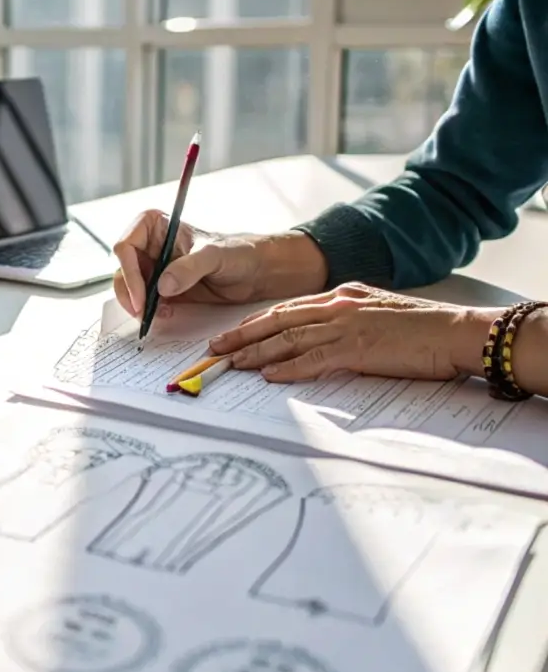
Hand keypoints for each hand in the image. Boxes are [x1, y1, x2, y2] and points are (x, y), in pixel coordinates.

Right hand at [112, 210, 328, 318]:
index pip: (126, 246)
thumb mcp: (214, 256)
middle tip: (144, 313)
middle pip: (122, 270)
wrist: (256, 272)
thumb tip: (162, 286)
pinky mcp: (162, 289)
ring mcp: (154, 268)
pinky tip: (165, 315)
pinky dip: (149, 312)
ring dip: (138, 305)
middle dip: (130, 293)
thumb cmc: (238, 252)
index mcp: (155, 226)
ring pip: (129, 288)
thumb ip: (188, 268)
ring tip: (156, 316)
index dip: (128, 271)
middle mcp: (149, 246)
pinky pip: (144, 302)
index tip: (142, 295)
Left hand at [208, 283, 493, 382]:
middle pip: (278, 320)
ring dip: (256, 353)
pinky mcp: (357, 349)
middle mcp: (337, 307)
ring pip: (288, 339)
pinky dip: (288, 367)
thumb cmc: (421, 327)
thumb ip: (346, 318)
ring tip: (231, 363)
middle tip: (215, 349)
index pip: (287, 309)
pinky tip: (268, 376)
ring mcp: (345, 326)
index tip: (234, 333)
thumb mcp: (376, 312)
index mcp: (340, 296)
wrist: (456, 331)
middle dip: (243, 335)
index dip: (256, 322)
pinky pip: (314, 359)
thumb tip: (322, 335)